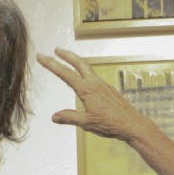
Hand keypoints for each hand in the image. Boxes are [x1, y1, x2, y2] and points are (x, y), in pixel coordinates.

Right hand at [36, 48, 158, 143]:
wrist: (132, 124)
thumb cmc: (111, 124)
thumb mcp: (86, 123)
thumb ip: (69, 118)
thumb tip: (54, 116)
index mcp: (87, 90)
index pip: (65, 74)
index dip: (51, 64)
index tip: (41, 57)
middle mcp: (95, 84)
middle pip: (78, 63)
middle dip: (66, 55)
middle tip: (56, 50)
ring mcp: (103, 85)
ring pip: (87, 68)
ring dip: (76, 62)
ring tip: (68, 60)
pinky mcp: (109, 90)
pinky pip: (94, 77)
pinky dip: (85, 72)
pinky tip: (84, 79)